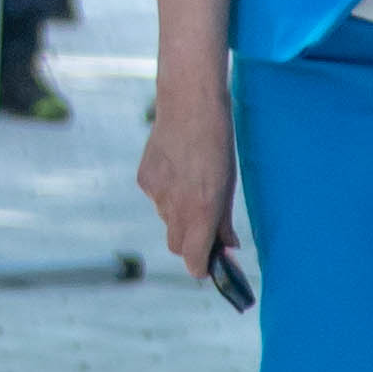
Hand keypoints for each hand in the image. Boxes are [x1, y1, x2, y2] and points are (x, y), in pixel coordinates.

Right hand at [136, 57, 238, 277]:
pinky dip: (167, 193)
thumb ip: (225, 221)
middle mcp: (175, 208)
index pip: (193, 261)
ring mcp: (155, 194)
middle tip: (208, 226)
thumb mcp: (228, 185)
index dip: (202, 267)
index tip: (210, 266)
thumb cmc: (217, 143)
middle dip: (192, 244)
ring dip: (180, 214)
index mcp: (201, 211)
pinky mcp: (144, 180)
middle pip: (178, 246)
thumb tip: (228, 248)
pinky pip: (156, 198)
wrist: (188, 103)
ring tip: (193, 183)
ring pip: (167, 220)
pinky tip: (178, 170)